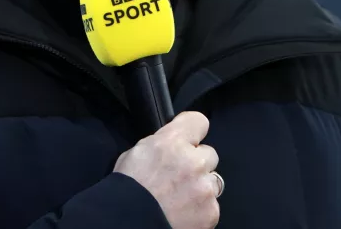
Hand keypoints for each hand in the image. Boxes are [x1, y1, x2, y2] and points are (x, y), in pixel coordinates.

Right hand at [114, 111, 221, 228]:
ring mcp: (204, 188)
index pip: (198, 121)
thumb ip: (160, 144)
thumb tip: (171, 145)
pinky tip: (184, 212)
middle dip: (197, 163)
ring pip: (214, 181)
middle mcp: (193, 161)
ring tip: (181, 197)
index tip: (190, 139)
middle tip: (180, 176)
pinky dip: (201, 209)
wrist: (128, 223)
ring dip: (201, 186)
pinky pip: (212, 205)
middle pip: (210, 154)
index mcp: (172, 142)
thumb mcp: (136, 153)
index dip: (193, 131)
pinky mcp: (211, 211)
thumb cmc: (127, 190)